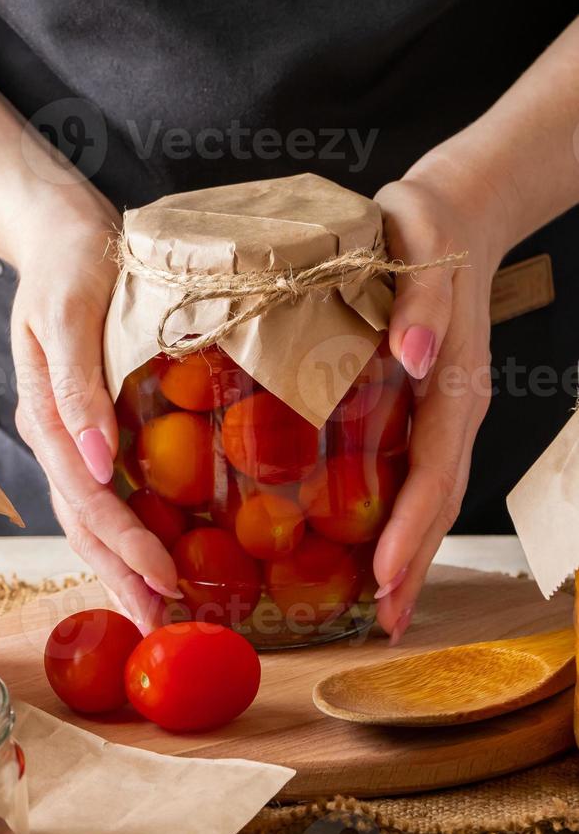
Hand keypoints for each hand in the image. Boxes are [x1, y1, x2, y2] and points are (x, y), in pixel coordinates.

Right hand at [10, 204, 180, 633]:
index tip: (165, 579)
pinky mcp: (91, 422)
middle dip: (122, 576)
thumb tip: (96, 462)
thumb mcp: (71, 313)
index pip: (87, 497)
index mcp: (46, 414)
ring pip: (91, 514)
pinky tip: (151, 549)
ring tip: (155, 607)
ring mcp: (70, 433)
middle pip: (85, 521)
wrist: (61, 231)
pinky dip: (126, 527)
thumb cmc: (72, 264)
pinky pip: (105, 488)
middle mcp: (56, 434)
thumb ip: (78, 389)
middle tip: (163, 623)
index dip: (125, 543)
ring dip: (121, 564)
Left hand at [372, 152, 512, 642]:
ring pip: (431, 495)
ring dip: (411, 551)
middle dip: (413, 564)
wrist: (456, 210)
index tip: (384, 579)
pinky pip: (416, 471)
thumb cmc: (425, 226)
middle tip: (383, 622)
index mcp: (454, 384)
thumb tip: (418, 357)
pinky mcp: (424, 404)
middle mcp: (453, 408)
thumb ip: (424, 300)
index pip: (434, 473)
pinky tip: (377, 541)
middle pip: (438, 501)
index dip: (410, 531)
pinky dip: (402, 516)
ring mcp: (443, 410)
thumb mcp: (420, 244)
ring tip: (384, 605)